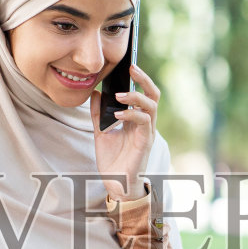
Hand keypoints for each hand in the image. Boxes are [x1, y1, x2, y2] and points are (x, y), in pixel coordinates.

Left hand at [90, 63, 159, 199]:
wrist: (115, 183)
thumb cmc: (112, 159)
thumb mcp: (100, 131)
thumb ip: (98, 113)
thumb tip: (94, 92)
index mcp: (136, 118)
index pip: (143, 93)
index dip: (139, 78)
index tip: (129, 65)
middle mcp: (145, 123)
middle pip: (153, 94)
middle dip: (144, 79)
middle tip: (132, 68)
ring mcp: (146, 132)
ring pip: (151, 106)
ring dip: (135, 97)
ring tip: (119, 95)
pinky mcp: (144, 142)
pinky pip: (143, 122)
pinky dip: (131, 114)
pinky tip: (117, 114)